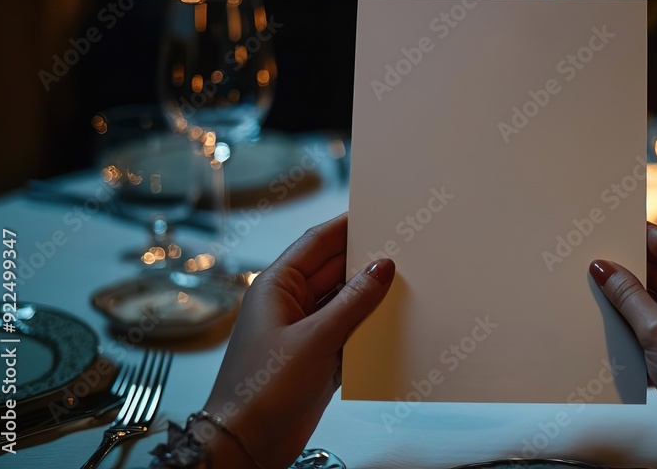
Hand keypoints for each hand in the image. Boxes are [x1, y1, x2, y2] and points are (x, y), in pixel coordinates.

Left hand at [198, 214, 393, 467]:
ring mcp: (304, 332)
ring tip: (408, 285)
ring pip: (345, 303)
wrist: (248, 443)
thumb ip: (353, 302)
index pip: (316, 243)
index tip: (378, 212)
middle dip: (367, 262)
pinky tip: (395, 325)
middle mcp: (290, 304)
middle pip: (335, 271)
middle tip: (405, 249)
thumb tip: (382, 268)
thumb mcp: (315, 339)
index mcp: (277, 286)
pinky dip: (369, 329)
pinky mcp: (317, 357)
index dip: (346, 226)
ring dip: (371, 298)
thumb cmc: (262, 390)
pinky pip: (349, 332)